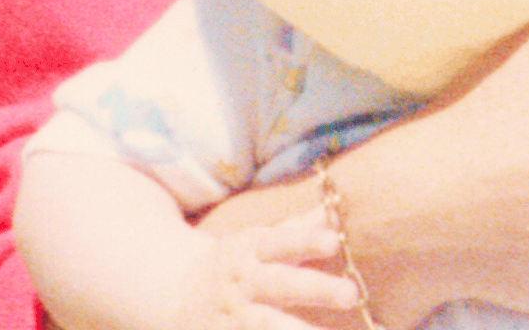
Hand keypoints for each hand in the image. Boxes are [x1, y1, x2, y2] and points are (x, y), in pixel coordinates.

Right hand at [181, 210, 359, 329]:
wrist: (177, 294)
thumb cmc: (238, 263)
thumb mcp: (261, 240)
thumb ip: (301, 228)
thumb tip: (340, 210)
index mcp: (252, 251)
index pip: (282, 242)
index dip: (307, 241)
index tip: (334, 242)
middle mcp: (243, 285)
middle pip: (281, 286)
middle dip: (315, 290)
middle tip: (351, 294)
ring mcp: (232, 321)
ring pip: (266, 329)